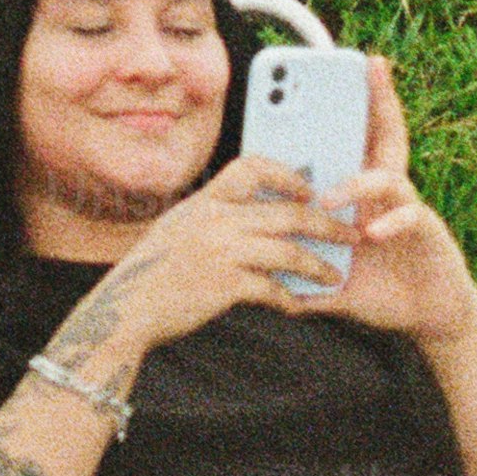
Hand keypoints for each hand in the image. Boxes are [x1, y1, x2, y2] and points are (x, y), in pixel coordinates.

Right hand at [88, 147, 367, 360]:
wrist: (126, 308)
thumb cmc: (155, 272)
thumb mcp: (180, 230)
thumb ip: (215, 218)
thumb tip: (256, 218)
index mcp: (205, 201)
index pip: (252, 167)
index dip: (288, 175)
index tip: (310, 191)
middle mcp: (214, 220)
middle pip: (288, 212)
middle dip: (327, 225)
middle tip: (350, 235)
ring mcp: (220, 252)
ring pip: (289, 251)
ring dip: (318, 265)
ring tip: (334, 277)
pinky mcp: (224, 286)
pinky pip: (272, 289)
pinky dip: (290, 299)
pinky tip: (299, 305)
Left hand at [297, 54, 476, 345]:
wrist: (428, 318)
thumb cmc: (383, 290)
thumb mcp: (334, 279)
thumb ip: (301, 273)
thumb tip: (258, 277)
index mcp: (363, 195)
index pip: (356, 141)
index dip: (353, 105)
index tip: (345, 67)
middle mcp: (387, 194)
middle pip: (385, 136)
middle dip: (380, 98)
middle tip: (372, 64)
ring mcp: (408, 209)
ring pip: (388, 177)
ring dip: (357, 182)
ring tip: (329, 198)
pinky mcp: (427, 232)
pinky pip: (409, 218)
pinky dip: (391, 223)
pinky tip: (374, 233)